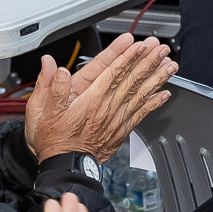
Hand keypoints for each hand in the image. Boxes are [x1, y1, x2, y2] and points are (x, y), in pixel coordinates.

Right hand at [23, 37, 174, 160]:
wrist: (64, 166)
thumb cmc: (54, 139)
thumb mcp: (43, 112)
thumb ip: (50, 87)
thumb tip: (52, 66)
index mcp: (90, 100)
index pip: (112, 73)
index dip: (127, 57)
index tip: (139, 45)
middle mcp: (107, 108)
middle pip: (132, 80)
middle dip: (148, 61)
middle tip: (161, 48)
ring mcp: (117, 119)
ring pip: (141, 94)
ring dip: (156, 78)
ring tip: (170, 65)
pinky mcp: (122, 129)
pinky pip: (141, 113)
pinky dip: (154, 103)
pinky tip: (165, 94)